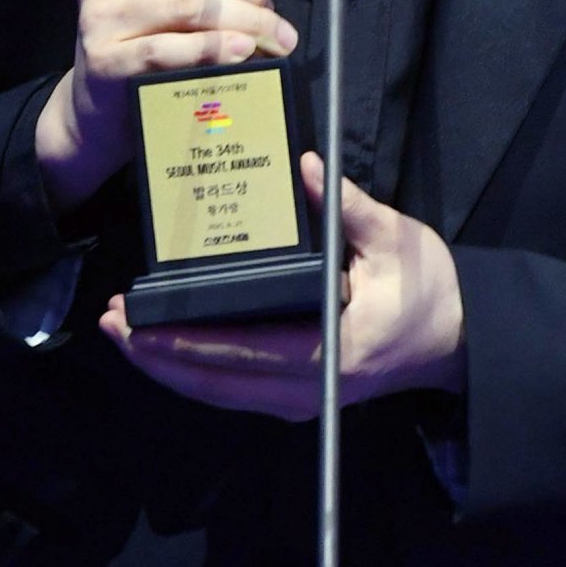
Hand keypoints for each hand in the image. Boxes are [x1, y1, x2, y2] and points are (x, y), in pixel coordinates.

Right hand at [35, 0, 296, 210]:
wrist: (102, 97)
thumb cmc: (146, 27)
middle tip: (272, 9)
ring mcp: (99, 16)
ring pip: (189, 6)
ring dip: (243, 20)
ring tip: (271, 35)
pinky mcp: (105, 60)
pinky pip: (169, 48)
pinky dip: (214, 49)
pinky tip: (241, 51)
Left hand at [98, 153, 465, 418]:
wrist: (456, 340)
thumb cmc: (430, 290)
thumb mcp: (396, 241)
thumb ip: (349, 207)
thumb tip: (307, 167)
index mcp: (330, 352)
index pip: (242, 351)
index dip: (184, 339)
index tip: (139, 321)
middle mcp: (308, 389)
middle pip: (215, 382)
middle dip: (156, 355)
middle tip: (109, 321)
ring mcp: (301, 399)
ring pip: (217, 392)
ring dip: (167, 366)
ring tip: (122, 332)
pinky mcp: (296, 395)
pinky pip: (231, 389)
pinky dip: (194, 370)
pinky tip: (163, 346)